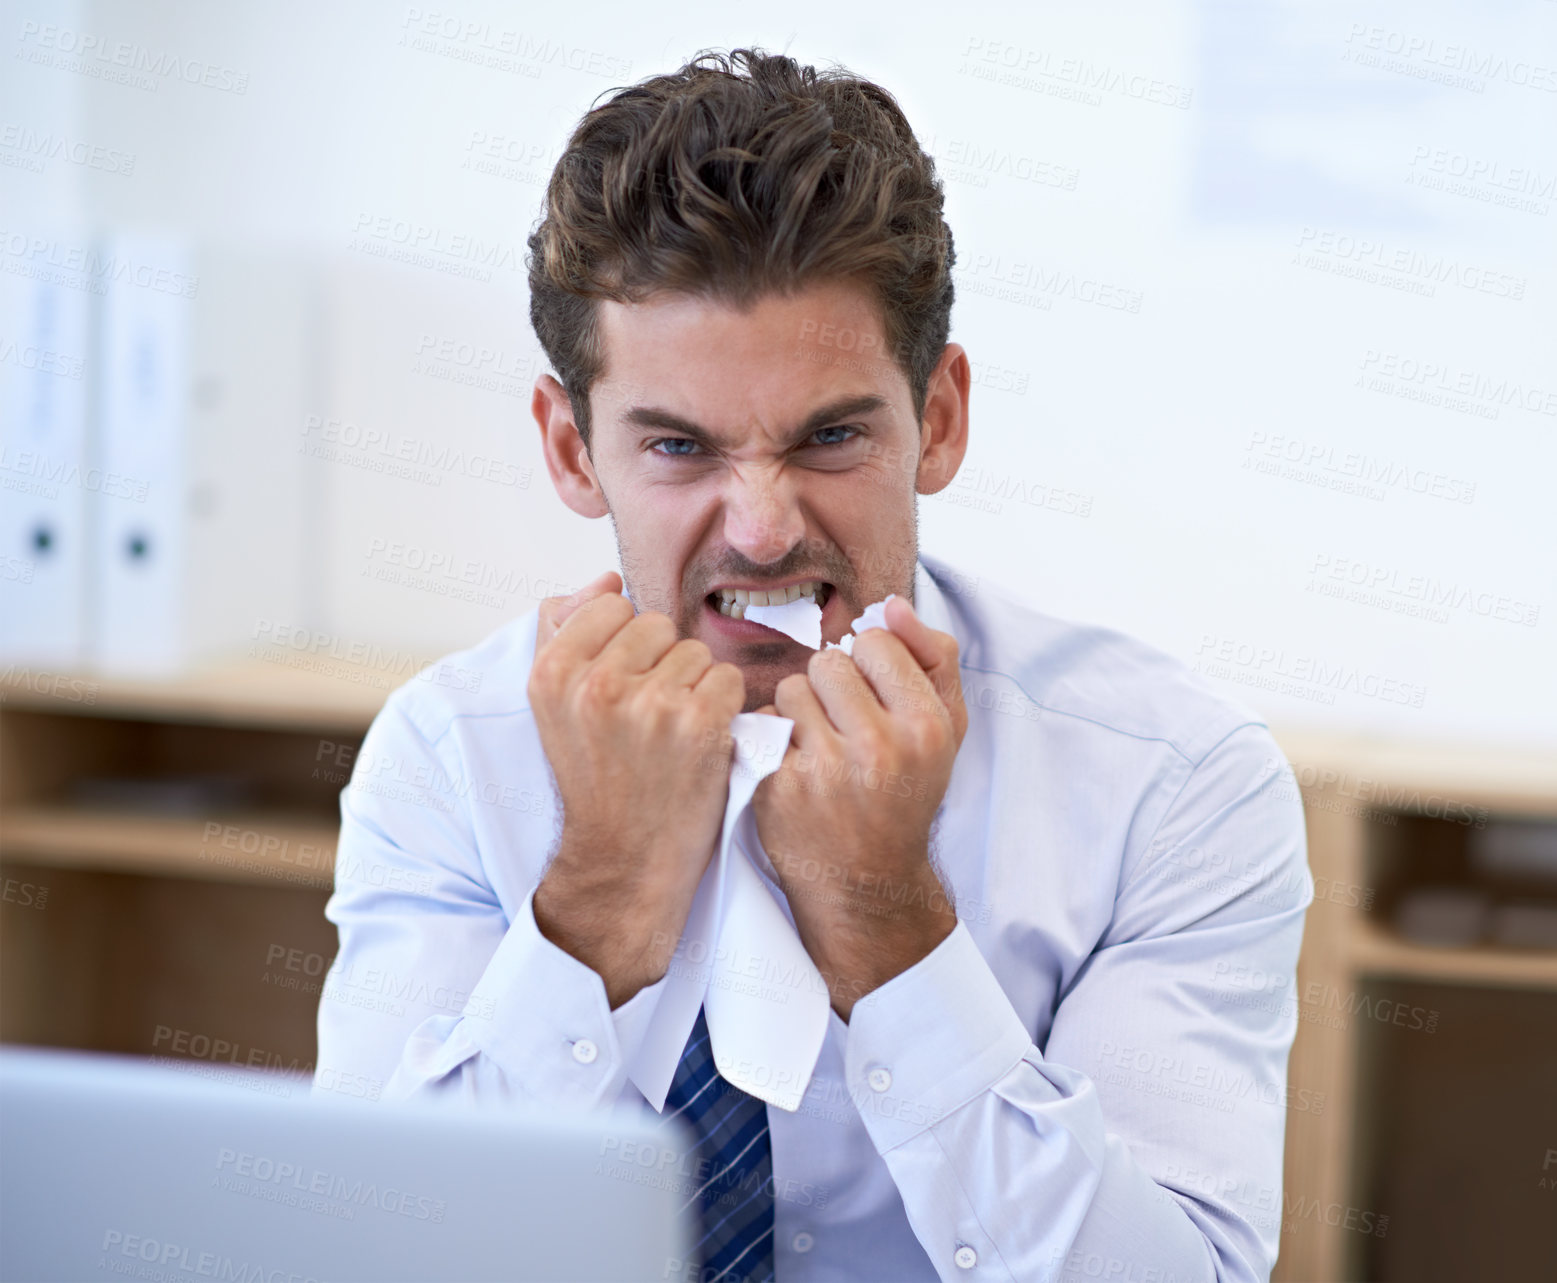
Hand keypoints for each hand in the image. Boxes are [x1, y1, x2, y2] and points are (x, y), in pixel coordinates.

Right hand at [529, 571, 745, 1005]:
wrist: (624, 860)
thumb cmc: (597, 780)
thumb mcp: (558, 707)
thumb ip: (569, 633)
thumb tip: (607, 578)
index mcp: (552, 673)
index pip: (611, 605)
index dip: (626, 645)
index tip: (620, 688)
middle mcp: (596, 683)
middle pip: (657, 625)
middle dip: (662, 663)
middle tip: (648, 717)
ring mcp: (649, 703)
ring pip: (696, 652)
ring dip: (695, 687)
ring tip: (672, 734)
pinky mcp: (698, 723)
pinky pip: (728, 679)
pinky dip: (724, 709)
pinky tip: (701, 742)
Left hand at [752, 596, 966, 1018]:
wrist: (867, 881)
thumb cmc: (905, 794)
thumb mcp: (946, 729)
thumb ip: (933, 657)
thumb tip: (892, 605)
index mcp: (926, 727)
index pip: (875, 642)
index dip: (868, 664)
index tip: (873, 697)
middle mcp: (879, 748)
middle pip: (827, 662)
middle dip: (831, 687)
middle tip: (843, 726)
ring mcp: (824, 771)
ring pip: (790, 690)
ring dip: (798, 711)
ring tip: (819, 746)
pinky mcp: (778, 789)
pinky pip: (762, 726)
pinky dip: (774, 742)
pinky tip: (795, 769)